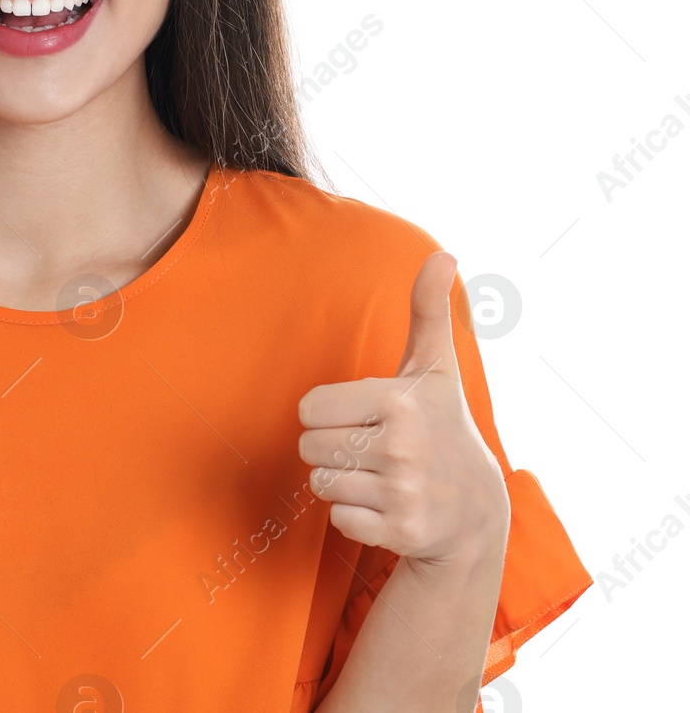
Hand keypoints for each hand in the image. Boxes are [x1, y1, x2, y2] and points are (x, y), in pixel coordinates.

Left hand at [297, 252, 509, 567]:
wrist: (477, 512)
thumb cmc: (443, 426)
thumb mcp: (434, 369)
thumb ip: (429, 311)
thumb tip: (443, 253)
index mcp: (400, 401)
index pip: (309, 407)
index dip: (329, 413)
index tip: (365, 417)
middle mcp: (402, 446)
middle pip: (308, 446)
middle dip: (333, 448)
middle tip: (373, 450)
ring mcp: (403, 492)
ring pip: (320, 483)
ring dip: (342, 482)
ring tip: (382, 477)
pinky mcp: (400, 532)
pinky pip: (337, 518)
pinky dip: (354, 517)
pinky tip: (387, 507)